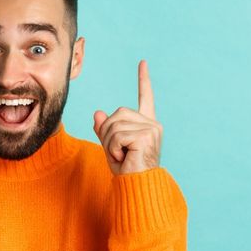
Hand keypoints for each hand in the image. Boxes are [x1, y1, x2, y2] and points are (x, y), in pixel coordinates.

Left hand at [93, 60, 163, 174]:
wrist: (138, 188)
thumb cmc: (127, 171)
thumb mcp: (111, 147)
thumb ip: (105, 129)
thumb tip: (98, 113)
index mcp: (146, 124)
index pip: (145, 97)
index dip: (143, 80)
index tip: (142, 62)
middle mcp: (152, 123)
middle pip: (116, 114)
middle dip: (108, 133)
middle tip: (119, 152)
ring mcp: (151, 128)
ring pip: (114, 125)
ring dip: (110, 143)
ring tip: (123, 156)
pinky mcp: (147, 135)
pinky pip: (117, 135)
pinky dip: (114, 149)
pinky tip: (126, 157)